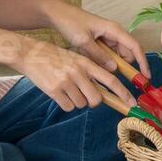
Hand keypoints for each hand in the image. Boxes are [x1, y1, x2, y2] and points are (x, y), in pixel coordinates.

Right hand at [14, 38, 135, 112]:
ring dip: (77, 101)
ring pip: (81, 104)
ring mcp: (66, 82)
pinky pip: (68, 107)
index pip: (111, 80)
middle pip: (96, 99)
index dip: (123, 94)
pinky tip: (59, 92)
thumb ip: (89, 72)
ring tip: (67, 88)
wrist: (30, 54)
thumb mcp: (76, 58)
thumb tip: (102, 92)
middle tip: (85, 94)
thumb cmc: (55, 57)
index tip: (132, 104)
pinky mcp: (54, 91)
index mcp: (86, 62)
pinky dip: (66, 103)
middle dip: (93, 101)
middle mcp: (78, 72)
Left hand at [44, 0, 150, 78]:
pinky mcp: (100, 42)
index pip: (134, 46)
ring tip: (109, 81)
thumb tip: (114, 69)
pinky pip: (108, 56)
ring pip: (118, 56)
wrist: (58, 15)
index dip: (142, 62)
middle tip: (125, 85)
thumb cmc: (71, 23)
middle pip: (128, 53)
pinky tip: (100, 72)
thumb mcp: (84, 41)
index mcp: (114, 30)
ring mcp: (107, 38)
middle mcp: (114, 33)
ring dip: (116, 67)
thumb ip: (98, 55)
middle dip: (128, 68)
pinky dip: (107, 64)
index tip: (146, 76)